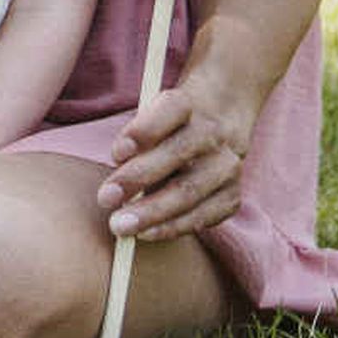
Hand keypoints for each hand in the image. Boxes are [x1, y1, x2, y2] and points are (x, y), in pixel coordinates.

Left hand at [99, 68, 254, 241]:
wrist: (220, 126)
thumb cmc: (168, 127)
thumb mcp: (150, 117)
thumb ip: (135, 140)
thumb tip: (118, 174)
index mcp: (187, 105)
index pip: (168, 110)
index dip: (142, 131)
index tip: (116, 153)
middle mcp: (212, 132)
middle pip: (176, 155)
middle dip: (137, 179)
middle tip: (106, 199)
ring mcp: (227, 165)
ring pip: (189, 191)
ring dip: (152, 212)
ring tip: (121, 226)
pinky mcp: (232, 194)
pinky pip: (203, 216)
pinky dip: (173, 227)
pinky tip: (148, 233)